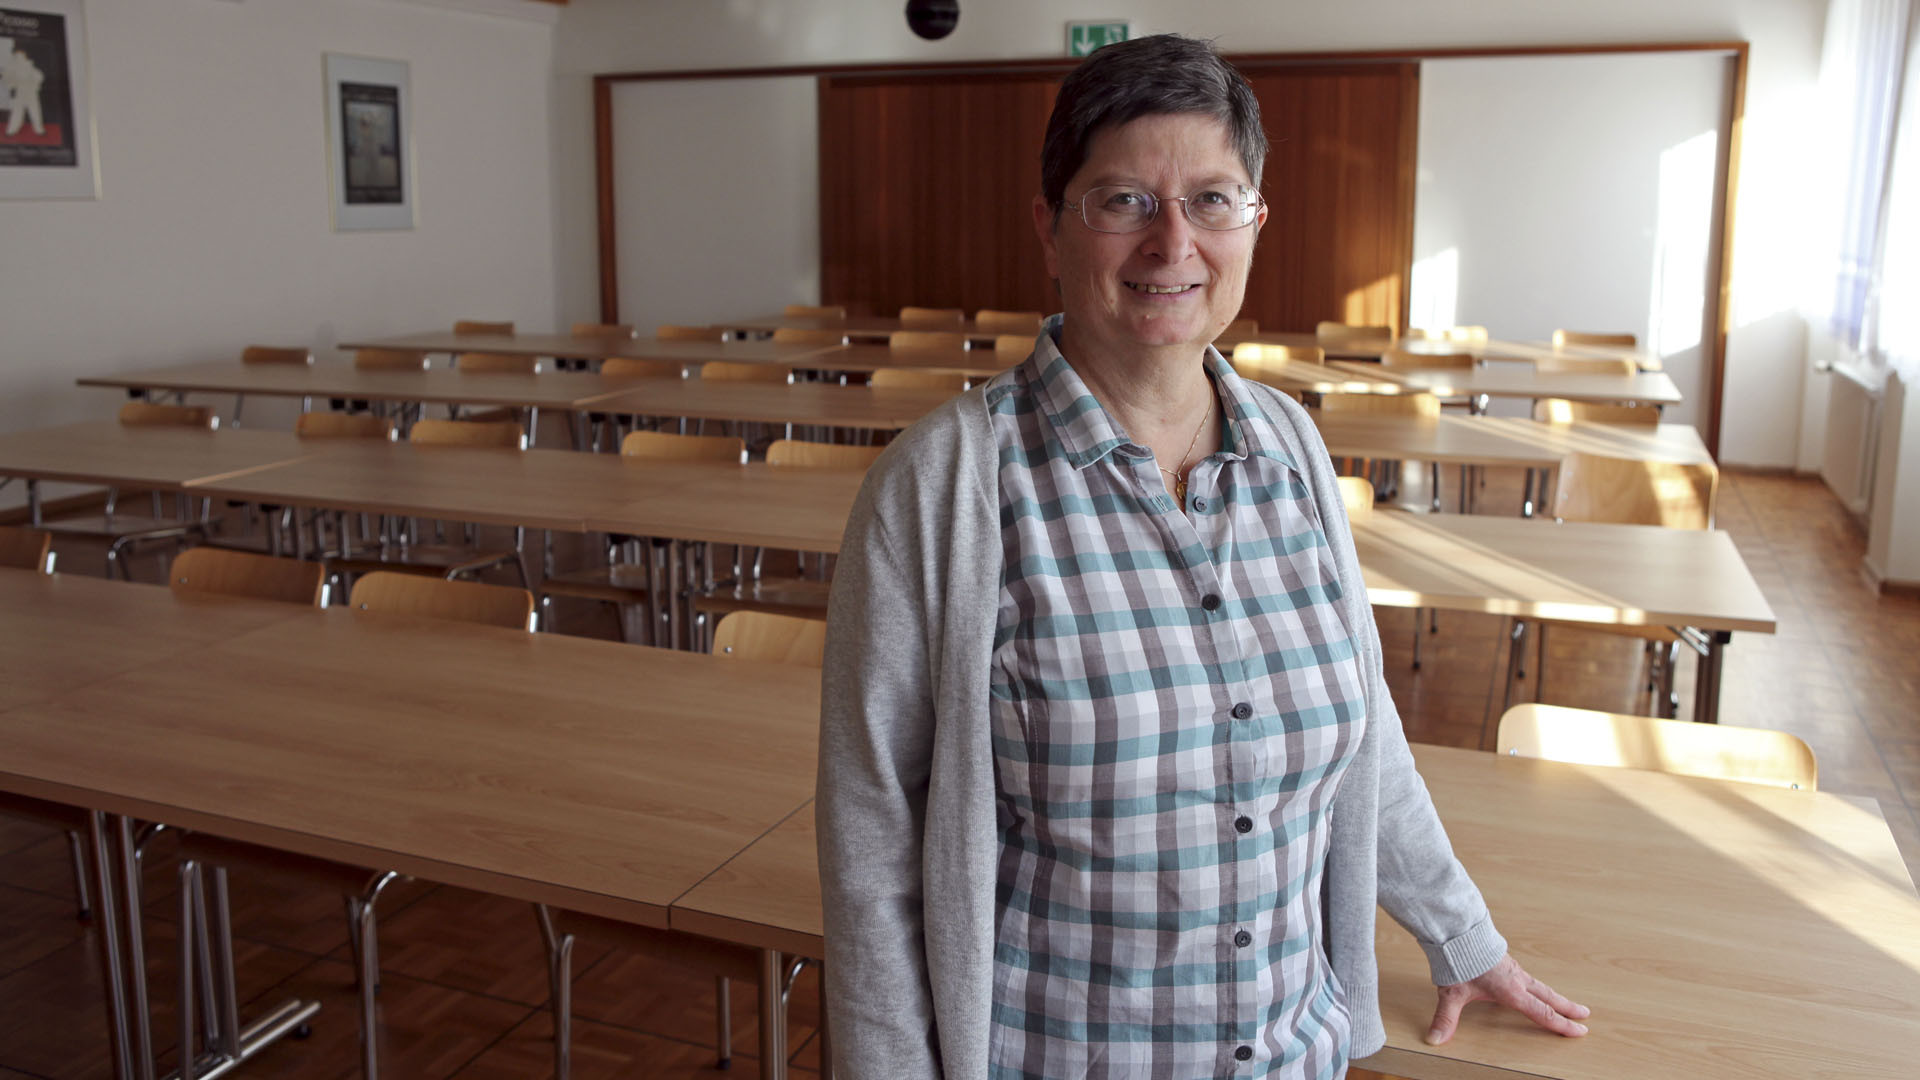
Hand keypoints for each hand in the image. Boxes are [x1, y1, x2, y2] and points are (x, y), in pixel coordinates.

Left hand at [1426, 954, 1588, 1044]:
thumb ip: (1446, 1018)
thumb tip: (1435, 1039)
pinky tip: (1533, 986)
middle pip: (1548, 997)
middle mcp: (1517, 979)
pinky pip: (1527, 976)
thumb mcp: (1452, 992)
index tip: (1579, 1031)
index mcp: (1511, 990)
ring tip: (1565, 1003)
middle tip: (1586, 1016)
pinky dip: (1537, 985)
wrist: (1458, 928)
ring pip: (1539, 985)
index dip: (1561, 1024)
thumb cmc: (1458, 958)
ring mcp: (1513, 968)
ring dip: (1554, 995)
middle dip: (1567, 1008)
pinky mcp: (1505, 960)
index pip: (1541, 1012)